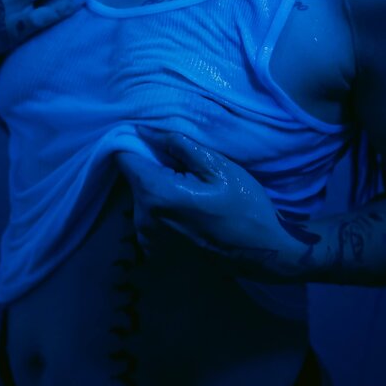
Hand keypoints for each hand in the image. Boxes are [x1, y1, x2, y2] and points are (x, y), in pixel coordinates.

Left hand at [114, 128, 307, 280]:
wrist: (262, 254)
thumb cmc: (244, 206)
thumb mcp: (218, 167)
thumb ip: (179, 145)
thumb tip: (147, 130)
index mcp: (156, 194)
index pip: (123, 157)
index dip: (135, 142)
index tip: (154, 138)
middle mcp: (143, 219)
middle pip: (134, 178)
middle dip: (153, 166)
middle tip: (185, 168)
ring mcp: (147, 239)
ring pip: (141, 198)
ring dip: (158, 189)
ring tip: (189, 190)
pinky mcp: (154, 252)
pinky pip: (149, 218)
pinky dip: (162, 210)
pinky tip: (188, 212)